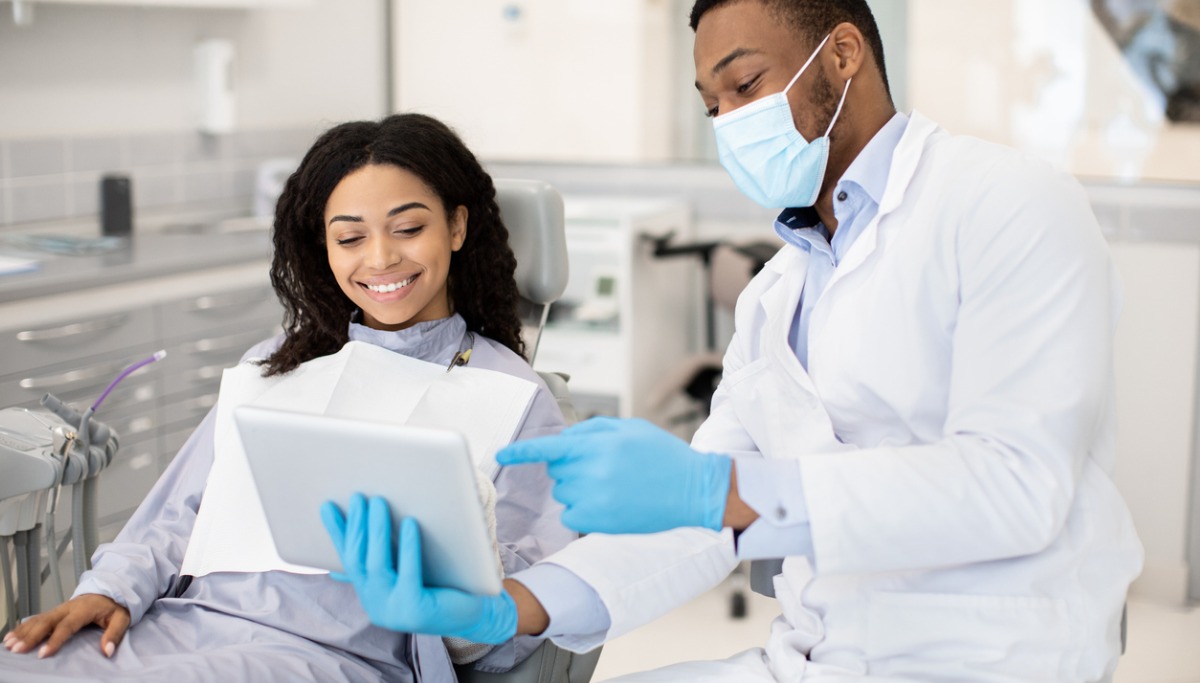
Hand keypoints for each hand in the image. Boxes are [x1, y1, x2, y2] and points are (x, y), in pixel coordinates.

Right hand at [1, 594, 129, 658]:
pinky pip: (35, 619)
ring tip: (9, 645)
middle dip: (31, 636)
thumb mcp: (122, 617)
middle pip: (46, 622)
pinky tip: (9, 637)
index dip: (55, 640)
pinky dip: (21, 627)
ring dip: (22, 632)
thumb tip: (107, 651)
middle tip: (18, 649)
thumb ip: (115, 633)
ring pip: (37, 620)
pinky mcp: (54, 612)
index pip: (67, 625)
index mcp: (83, 609)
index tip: (43, 654)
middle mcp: (67, 608)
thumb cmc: (114, 606)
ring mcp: (59, 609)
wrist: (109, 589)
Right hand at [320, 494, 516, 643]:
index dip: (336, 532)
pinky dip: (408, 546)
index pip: (347, 559)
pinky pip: (409, 573)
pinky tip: (410, 522)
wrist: (478, 613)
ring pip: (377, 565)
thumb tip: (364, 526)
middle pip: (358, 559)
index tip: (326, 505)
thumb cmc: (443, 583)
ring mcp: (393, 611)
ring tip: (379, 502)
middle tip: (358, 496)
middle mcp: (376, 605)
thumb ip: (386, 555)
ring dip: (376, 531)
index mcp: (371, 594)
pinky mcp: (416, 611)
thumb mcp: (408, 568)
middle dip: (356, 526)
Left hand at [496, 417, 731, 533]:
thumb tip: (564, 439)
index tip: (500, 455)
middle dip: (571, 465)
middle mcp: (591, 471)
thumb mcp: (629, 428)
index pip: (548, 448)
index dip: (521, 452)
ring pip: (564, 492)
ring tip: (615, 486)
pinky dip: (582, 510)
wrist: (693, 490)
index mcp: (597, 445)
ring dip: (580, 488)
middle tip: (604, 466)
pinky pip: (570, 515)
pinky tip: (609, 504)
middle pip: (556, 469)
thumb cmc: (661, 456)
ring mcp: (593, 499)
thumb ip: (592, 429)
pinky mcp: (597, 522)